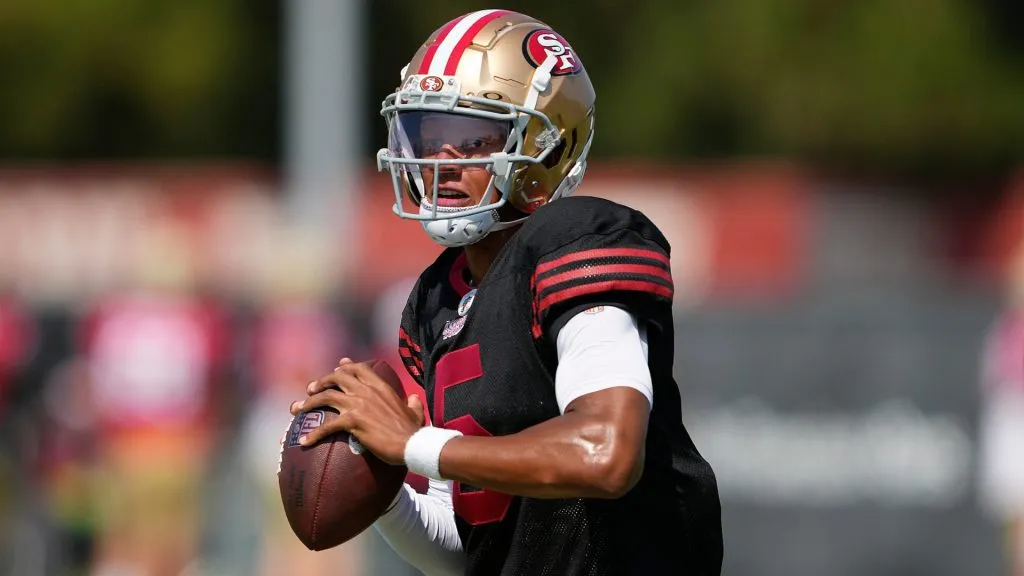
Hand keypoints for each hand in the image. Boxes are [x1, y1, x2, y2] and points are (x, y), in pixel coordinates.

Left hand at [290, 359, 424, 464]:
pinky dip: (313, 433)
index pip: (359, 368)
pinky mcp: (353, 421)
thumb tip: (415, 398)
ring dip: (308, 402)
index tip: (336, 368)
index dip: (345, 367)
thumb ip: (413, 402)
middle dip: (321, 381)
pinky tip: (304, 441)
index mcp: (381, 387)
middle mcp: (367, 391)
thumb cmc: (414, 431)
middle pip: (337, 378)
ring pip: (326, 397)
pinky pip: (327, 426)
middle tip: (311, 389)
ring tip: (297, 409)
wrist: (412, 444)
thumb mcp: (415, 412)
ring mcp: (358, 405)